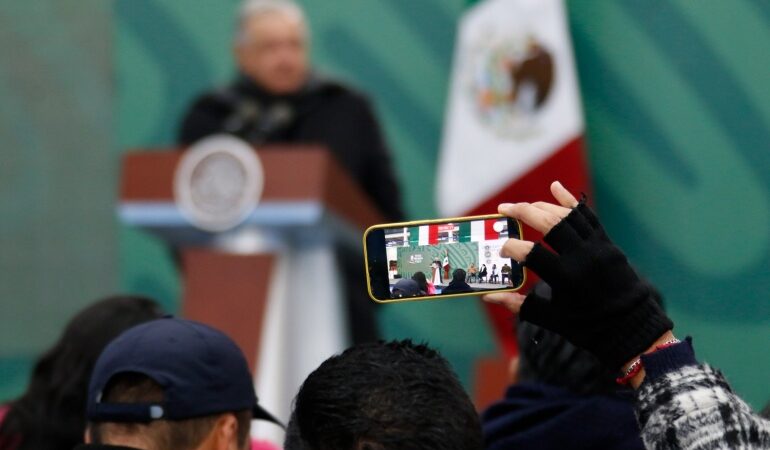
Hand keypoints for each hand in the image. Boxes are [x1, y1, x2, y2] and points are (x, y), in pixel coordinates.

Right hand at [482, 181, 672, 369]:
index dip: (512, 248)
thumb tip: (489, 298)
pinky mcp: (606, 243)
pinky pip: (587, 216)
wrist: (632, 326)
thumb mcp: (552, 320)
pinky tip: (555, 187)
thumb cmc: (588, 327)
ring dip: (542, 207)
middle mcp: (582, 257)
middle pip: (548, 224)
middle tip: (503, 210)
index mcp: (566, 278)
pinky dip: (570, 201)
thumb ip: (520, 305)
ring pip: (565, 216)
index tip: (502, 249)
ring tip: (522, 207)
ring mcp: (597, 247)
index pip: (531, 253)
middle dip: (522, 212)